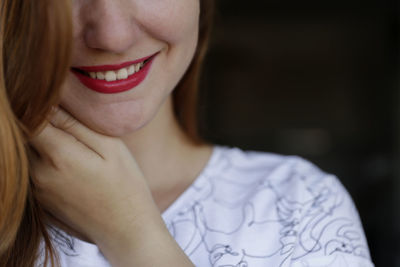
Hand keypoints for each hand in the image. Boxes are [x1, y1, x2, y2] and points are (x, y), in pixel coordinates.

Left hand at [30, 107, 159, 246]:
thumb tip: (51, 104)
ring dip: (45, 143)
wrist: (125, 229)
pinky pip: (34, 171)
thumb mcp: (111, 148)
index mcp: (58, 155)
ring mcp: (38, 189)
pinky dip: (46, 161)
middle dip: (43, 123)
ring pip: (29, 153)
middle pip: (27, 135)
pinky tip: (72, 166)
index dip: (42, 104)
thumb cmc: (125, 185)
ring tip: (74, 147)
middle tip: (71, 126)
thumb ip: (78, 125)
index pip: (32, 117)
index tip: (60, 104)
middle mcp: (39, 173)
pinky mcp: (41, 200)